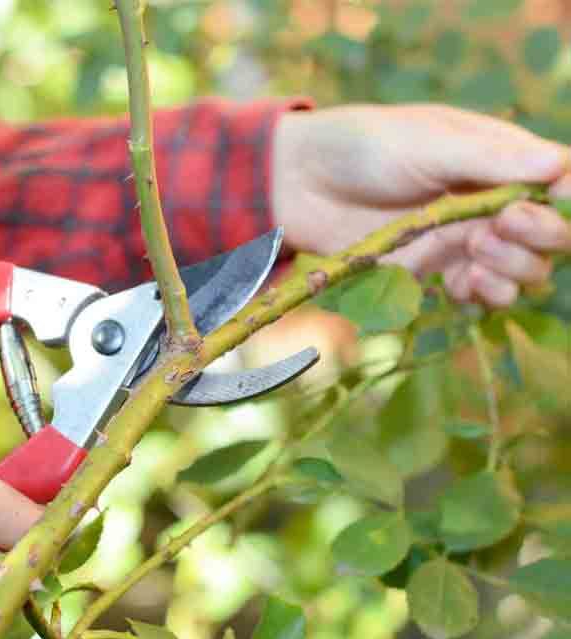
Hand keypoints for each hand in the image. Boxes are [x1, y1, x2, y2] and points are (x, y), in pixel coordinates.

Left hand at [273, 104, 570, 306]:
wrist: (297, 183)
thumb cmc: (361, 146)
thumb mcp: (427, 141)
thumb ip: (489, 158)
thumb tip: (559, 163)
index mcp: (496, 157)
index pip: (559, 181)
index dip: (565, 200)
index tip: (549, 204)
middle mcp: (488, 200)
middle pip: (549, 233)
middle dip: (541, 236)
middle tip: (501, 226)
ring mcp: (461, 238)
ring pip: (521, 269)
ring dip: (515, 268)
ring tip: (476, 251)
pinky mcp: (431, 270)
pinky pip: (478, 292)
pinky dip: (483, 294)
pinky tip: (466, 285)